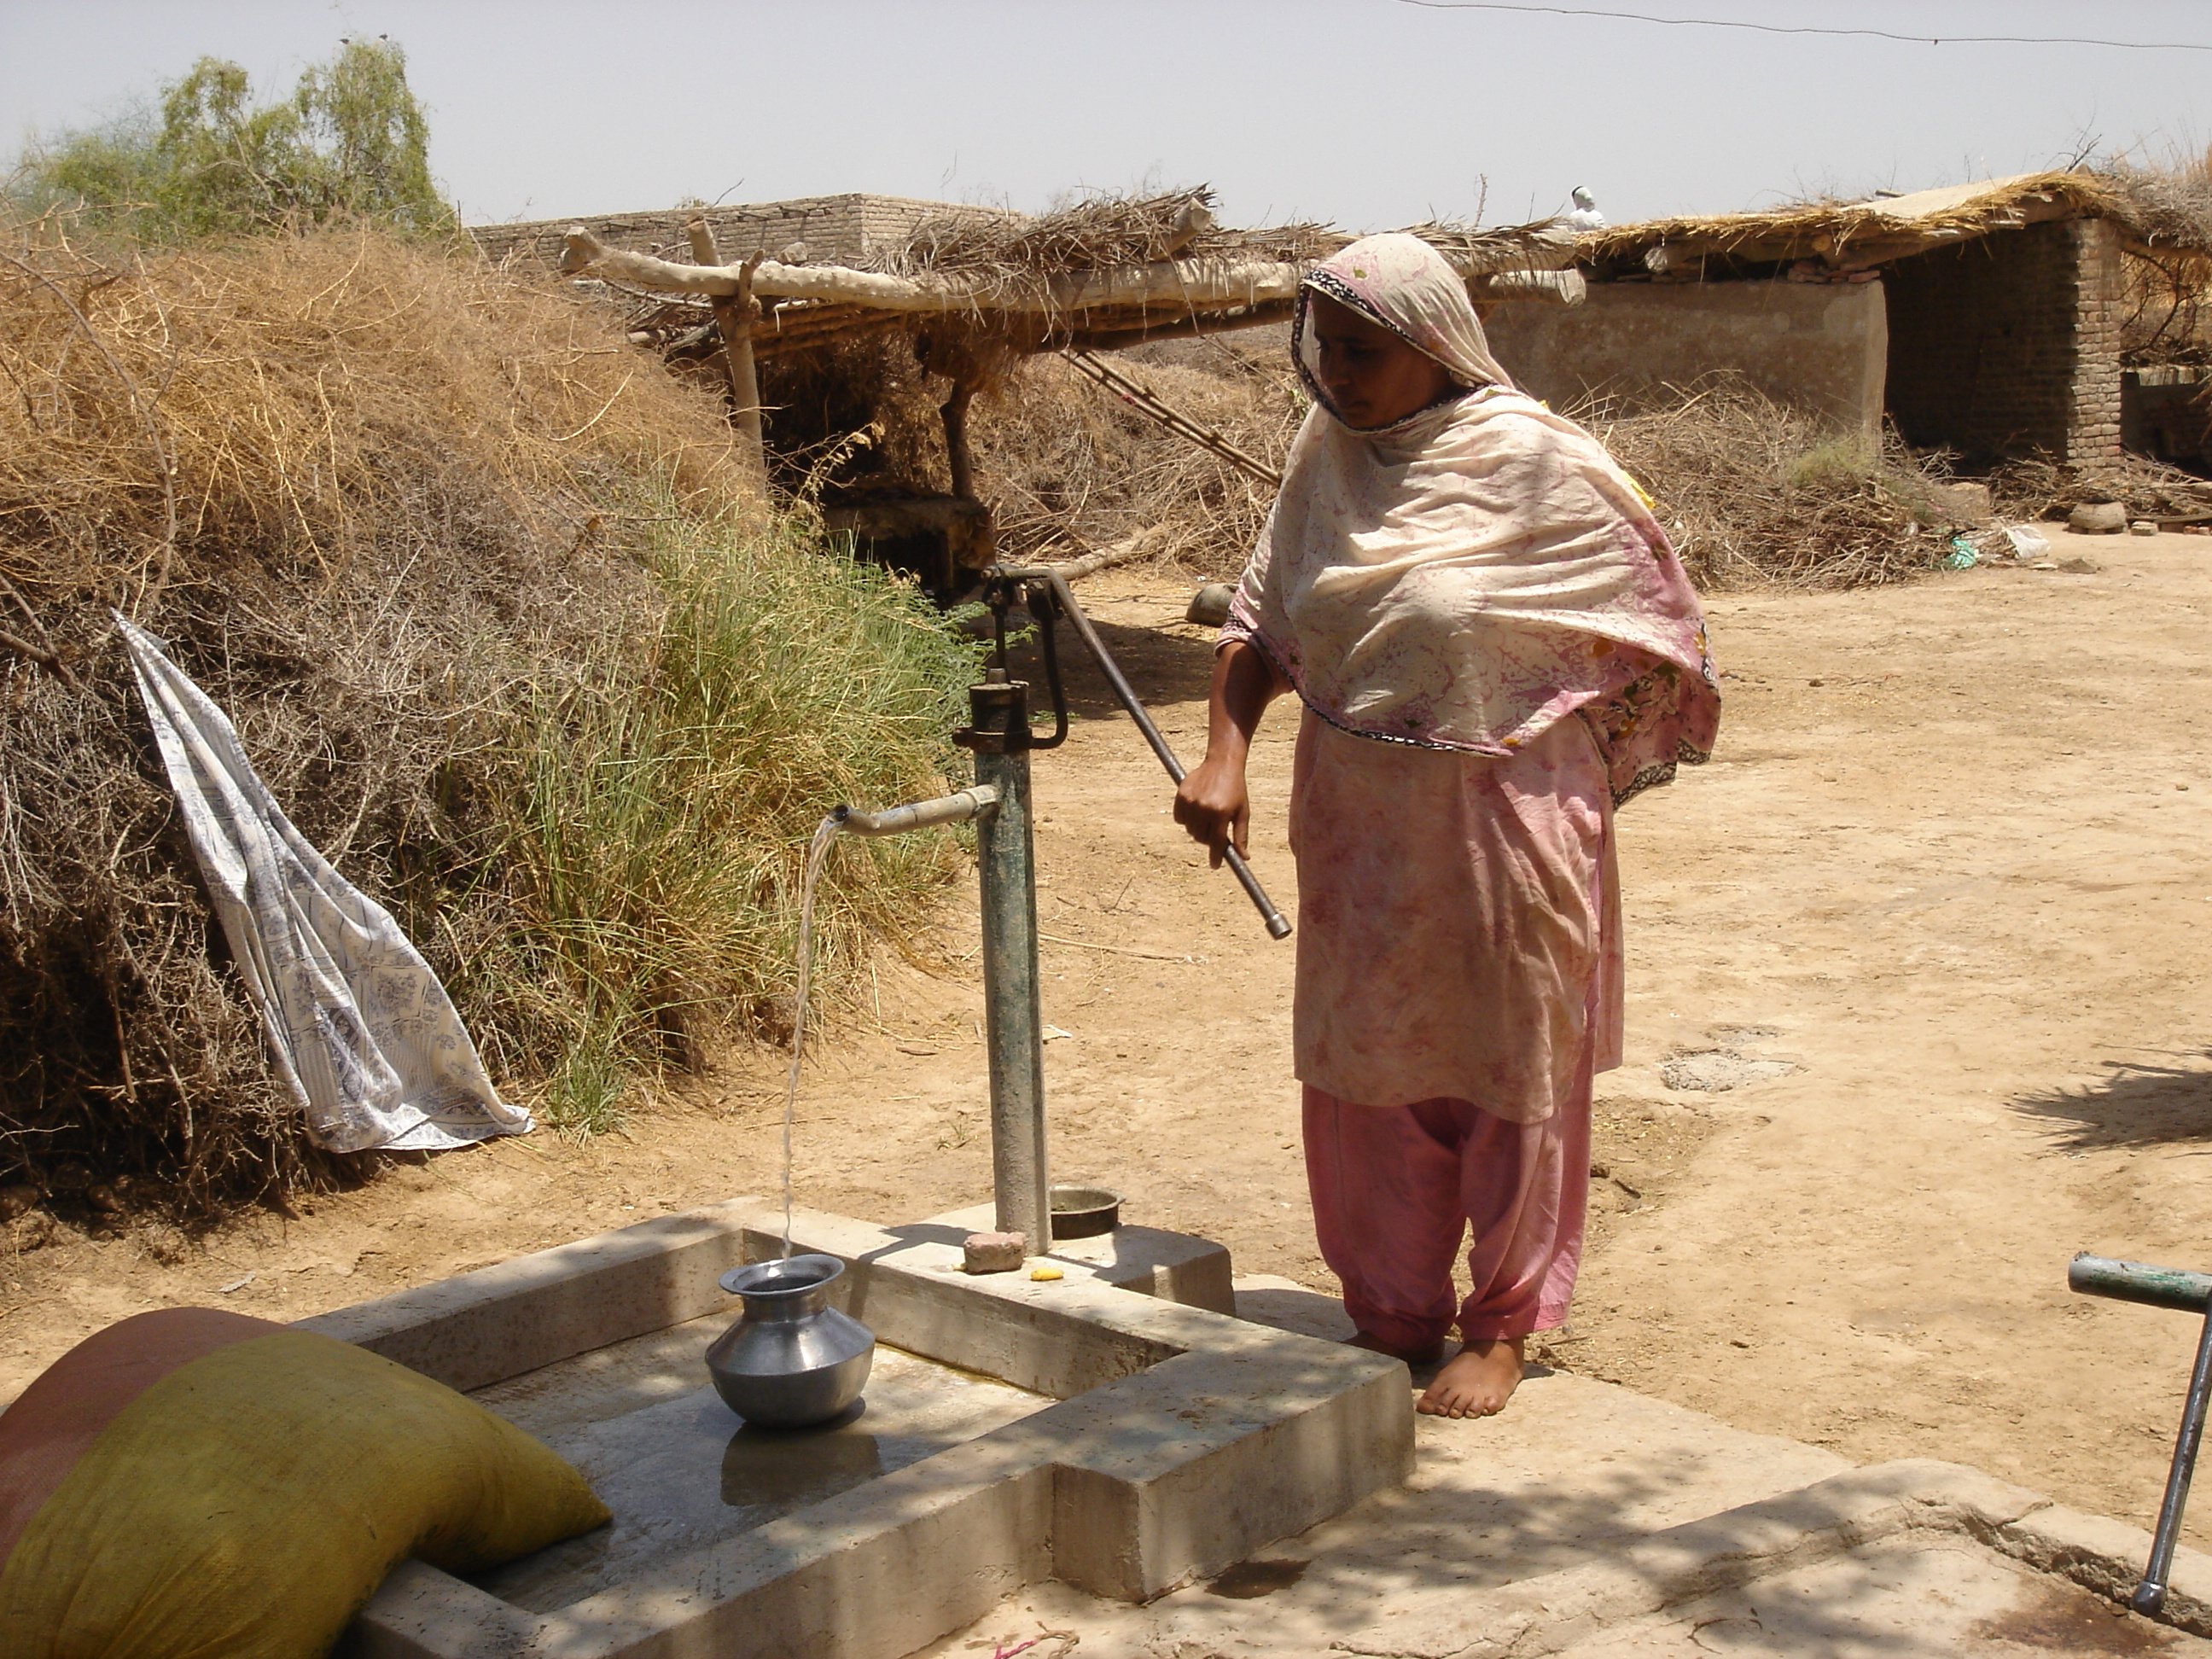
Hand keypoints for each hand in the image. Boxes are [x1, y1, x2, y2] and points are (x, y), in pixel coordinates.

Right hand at [1173, 753, 1249, 868]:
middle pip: (1201, 838)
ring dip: (1197, 829)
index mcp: (1222, 813)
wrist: (1222, 763)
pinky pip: (1179, 818)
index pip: (1217, 842)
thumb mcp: (1242, 812)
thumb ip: (1241, 836)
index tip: (1215, 865)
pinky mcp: (1181, 796)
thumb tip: (1244, 857)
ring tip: (1206, 817)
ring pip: (1190, 830)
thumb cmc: (1235, 789)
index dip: (1216, 857)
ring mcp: (1191, 802)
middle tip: (1214, 830)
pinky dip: (1186, 819)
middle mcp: (1205, 808)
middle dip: (1208, 839)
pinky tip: (1195, 810)